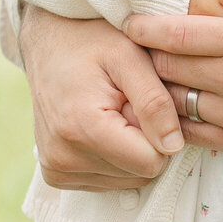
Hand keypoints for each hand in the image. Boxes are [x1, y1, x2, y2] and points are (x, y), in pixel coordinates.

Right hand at [21, 6, 184, 190]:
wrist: (49, 40)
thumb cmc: (92, 41)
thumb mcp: (131, 56)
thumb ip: (154, 101)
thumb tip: (173, 147)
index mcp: (81, 128)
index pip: (150, 163)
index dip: (159, 132)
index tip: (142, 101)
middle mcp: (63, 157)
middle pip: (139, 174)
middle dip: (145, 140)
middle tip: (126, 103)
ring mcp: (56, 169)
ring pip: (126, 180)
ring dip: (129, 149)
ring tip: (112, 111)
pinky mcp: (55, 174)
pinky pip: (106, 181)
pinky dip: (113, 157)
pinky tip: (101, 125)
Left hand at [125, 0, 222, 169]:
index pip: (178, 33)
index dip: (146, 27)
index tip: (132, 23)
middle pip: (168, 69)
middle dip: (151, 58)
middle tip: (144, 51)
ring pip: (176, 105)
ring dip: (164, 92)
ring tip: (161, 82)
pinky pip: (195, 136)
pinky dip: (181, 123)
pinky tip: (183, 112)